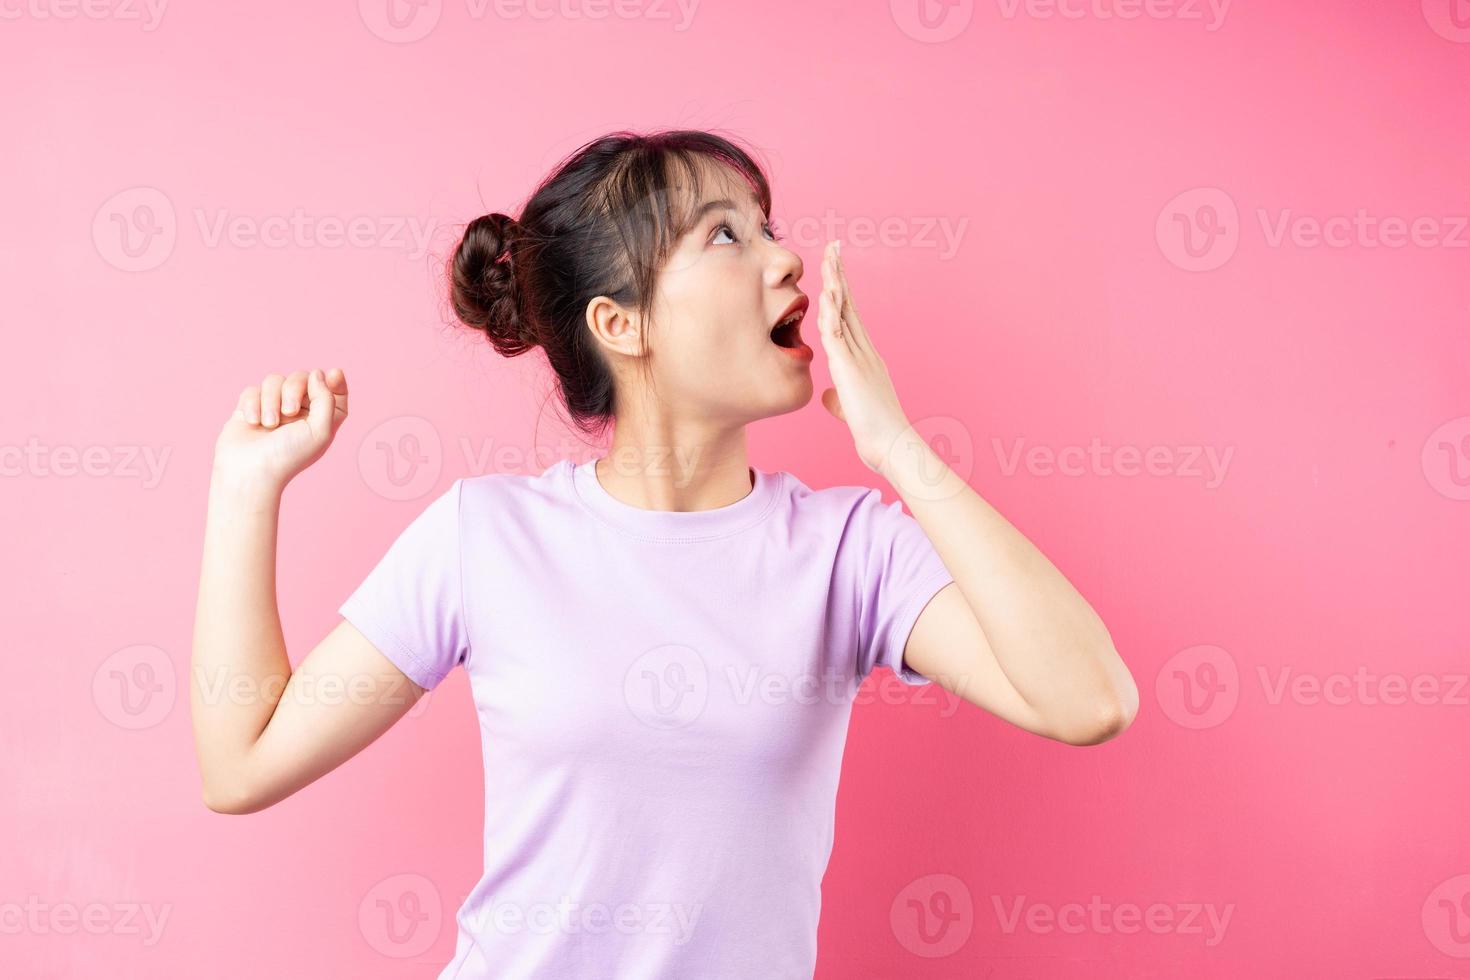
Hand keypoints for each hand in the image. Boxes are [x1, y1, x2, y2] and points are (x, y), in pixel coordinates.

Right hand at [213, 368, 349, 489]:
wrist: (249, 471)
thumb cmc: (288, 456)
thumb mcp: (320, 430)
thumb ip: (326, 399)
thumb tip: (318, 373)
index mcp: (321, 419)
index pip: (334, 392)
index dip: (335, 380)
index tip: (333, 374)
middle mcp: (299, 412)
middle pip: (302, 378)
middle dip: (294, 389)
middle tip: (289, 412)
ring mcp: (273, 408)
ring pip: (275, 380)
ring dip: (271, 400)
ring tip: (269, 424)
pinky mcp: (250, 408)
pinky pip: (253, 389)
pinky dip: (253, 404)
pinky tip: (253, 423)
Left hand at [814, 240, 912, 474]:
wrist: (893, 447)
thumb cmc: (876, 433)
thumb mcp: (850, 409)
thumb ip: (840, 398)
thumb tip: (829, 396)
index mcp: (864, 357)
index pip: (849, 316)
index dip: (841, 291)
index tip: (834, 269)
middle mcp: (865, 351)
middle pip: (849, 304)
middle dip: (840, 274)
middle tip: (834, 247)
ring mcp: (860, 357)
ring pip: (844, 311)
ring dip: (836, 282)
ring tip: (829, 256)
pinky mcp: (851, 368)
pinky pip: (838, 333)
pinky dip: (831, 311)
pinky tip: (826, 292)